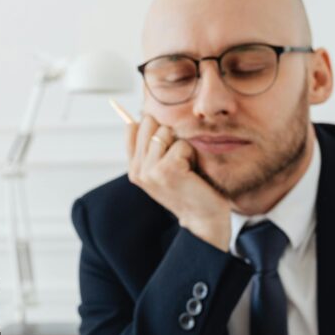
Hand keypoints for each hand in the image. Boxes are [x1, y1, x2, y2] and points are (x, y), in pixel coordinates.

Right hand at [126, 114, 230, 250]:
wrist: (203, 218)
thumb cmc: (189, 189)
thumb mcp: (163, 168)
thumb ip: (150, 147)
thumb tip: (141, 116)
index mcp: (133, 167)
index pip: (132, 127)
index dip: (152, 128)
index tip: (165, 145)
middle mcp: (137, 170)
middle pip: (148, 123)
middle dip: (168, 134)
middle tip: (178, 159)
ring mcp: (149, 171)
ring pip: (164, 133)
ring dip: (181, 146)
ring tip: (185, 167)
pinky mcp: (166, 170)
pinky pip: (181, 145)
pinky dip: (191, 155)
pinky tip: (191, 173)